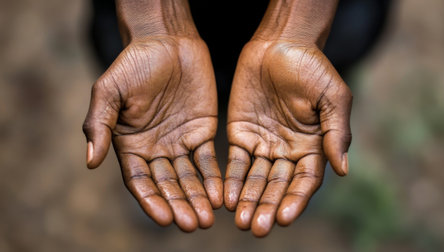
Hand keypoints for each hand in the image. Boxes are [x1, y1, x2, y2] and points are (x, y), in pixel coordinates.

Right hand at [82, 35, 221, 231]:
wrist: (167, 41)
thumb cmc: (133, 63)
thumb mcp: (109, 91)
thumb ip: (98, 124)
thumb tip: (90, 162)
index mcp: (130, 145)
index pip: (139, 181)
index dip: (151, 200)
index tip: (164, 219)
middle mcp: (155, 150)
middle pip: (167, 185)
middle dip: (179, 205)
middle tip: (191, 224)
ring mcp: (180, 143)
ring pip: (189, 178)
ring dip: (198, 198)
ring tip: (207, 219)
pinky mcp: (202, 132)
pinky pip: (208, 160)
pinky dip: (214, 178)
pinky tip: (220, 195)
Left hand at [225, 39, 351, 236]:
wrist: (279, 43)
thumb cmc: (312, 67)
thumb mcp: (333, 97)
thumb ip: (336, 132)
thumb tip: (343, 170)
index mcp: (313, 146)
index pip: (305, 180)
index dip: (296, 199)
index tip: (285, 217)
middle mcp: (287, 151)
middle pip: (278, 186)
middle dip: (268, 207)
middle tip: (257, 228)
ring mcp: (263, 144)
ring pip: (256, 179)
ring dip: (249, 200)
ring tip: (241, 221)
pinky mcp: (240, 134)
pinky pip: (236, 162)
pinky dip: (232, 181)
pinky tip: (226, 198)